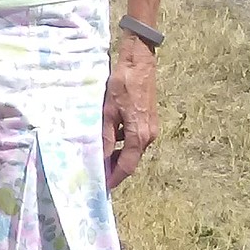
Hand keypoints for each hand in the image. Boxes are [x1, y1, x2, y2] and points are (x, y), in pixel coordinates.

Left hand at [102, 35, 158, 189]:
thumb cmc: (122, 85)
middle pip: (131, 160)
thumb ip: (106, 138)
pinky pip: (135, 138)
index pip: (127, 166)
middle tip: (99, 175)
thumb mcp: (109, 112)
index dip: (114, 178)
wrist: (139, 63)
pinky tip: (109, 140)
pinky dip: (123, 144)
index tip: (103, 187)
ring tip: (100, 159)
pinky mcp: (148, 120)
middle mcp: (149, 135)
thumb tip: (102, 159)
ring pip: (133, 150)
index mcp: (139, 136)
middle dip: (116, 169)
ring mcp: (151, 128)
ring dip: (119, 156)